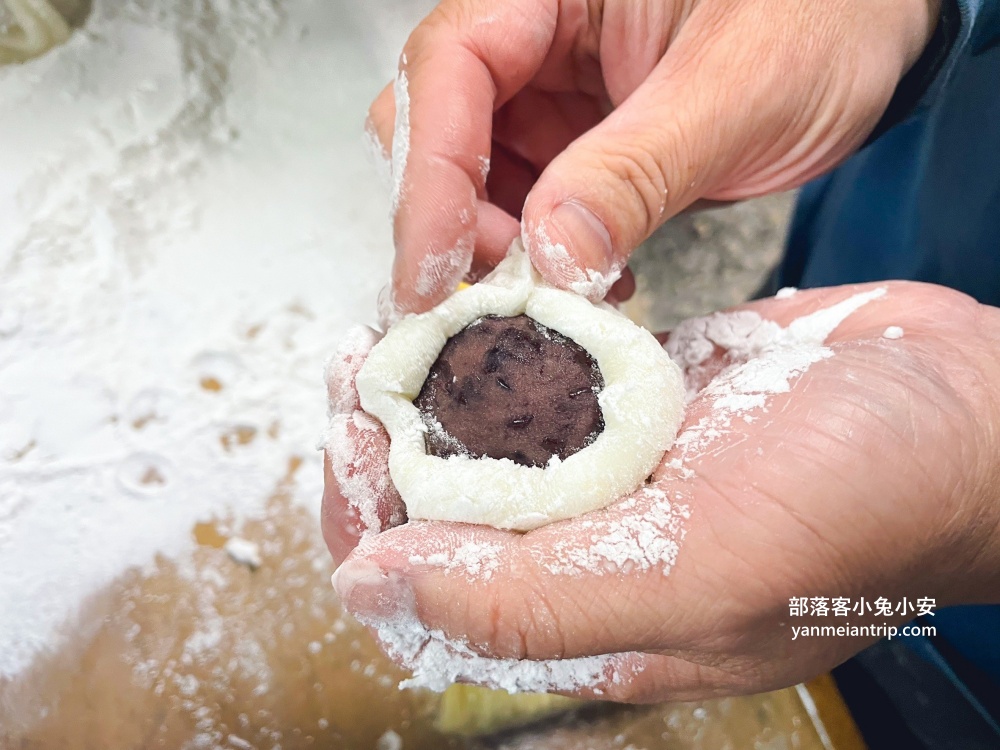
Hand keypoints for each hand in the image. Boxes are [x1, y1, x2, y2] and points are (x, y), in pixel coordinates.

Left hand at [323, 283, 999, 700]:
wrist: (966, 410)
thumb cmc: (863, 505)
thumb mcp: (692, 572)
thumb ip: (528, 600)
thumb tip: (374, 592)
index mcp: (592, 620)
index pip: (432, 597)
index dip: (367, 525)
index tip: (345, 442)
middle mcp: (595, 552)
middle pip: (446, 514)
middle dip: (385, 446)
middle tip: (359, 373)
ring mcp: (621, 474)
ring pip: (488, 444)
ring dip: (431, 392)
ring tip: (392, 340)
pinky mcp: (647, 405)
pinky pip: (549, 384)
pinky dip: (501, 353)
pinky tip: (472, 320)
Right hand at [369, 0, 938, 318]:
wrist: (869, 29)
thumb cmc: (826, 14)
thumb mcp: (740, 92)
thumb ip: (638, 172)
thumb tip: (551, 257)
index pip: (450, 68)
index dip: (430, 175)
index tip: (435, 271)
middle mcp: (536, 32)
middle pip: (438, 128)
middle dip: (456, 222)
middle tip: (501, 298)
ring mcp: (551, 91)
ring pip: (473, 179)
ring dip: (498, 253)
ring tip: (557, 299)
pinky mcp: (574, 142)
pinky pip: (527, 206)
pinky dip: (543, 257)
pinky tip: (590, 283)